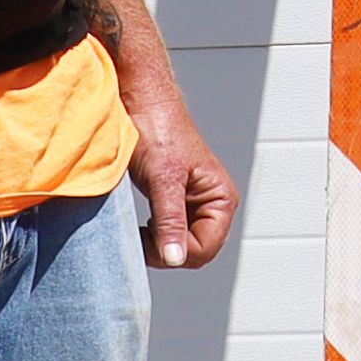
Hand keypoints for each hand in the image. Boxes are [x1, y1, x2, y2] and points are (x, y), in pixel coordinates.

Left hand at [128, 89, 237, 270]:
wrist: (140, 102)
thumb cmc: (157, 129)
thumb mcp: (163, 180)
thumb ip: (170, 221)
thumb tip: (175, 258)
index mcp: (221, 198)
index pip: (205, 249)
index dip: (175, 252)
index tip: (145, 238)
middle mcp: (212, 204)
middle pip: (195, 251)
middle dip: (167, 249)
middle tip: (140, 233)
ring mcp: (193, 203)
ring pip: (179, 244)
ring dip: (158, 242)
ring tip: (139, 225)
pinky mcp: (174, 200)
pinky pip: (168, 231)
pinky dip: (152, 234)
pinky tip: (139, 221)